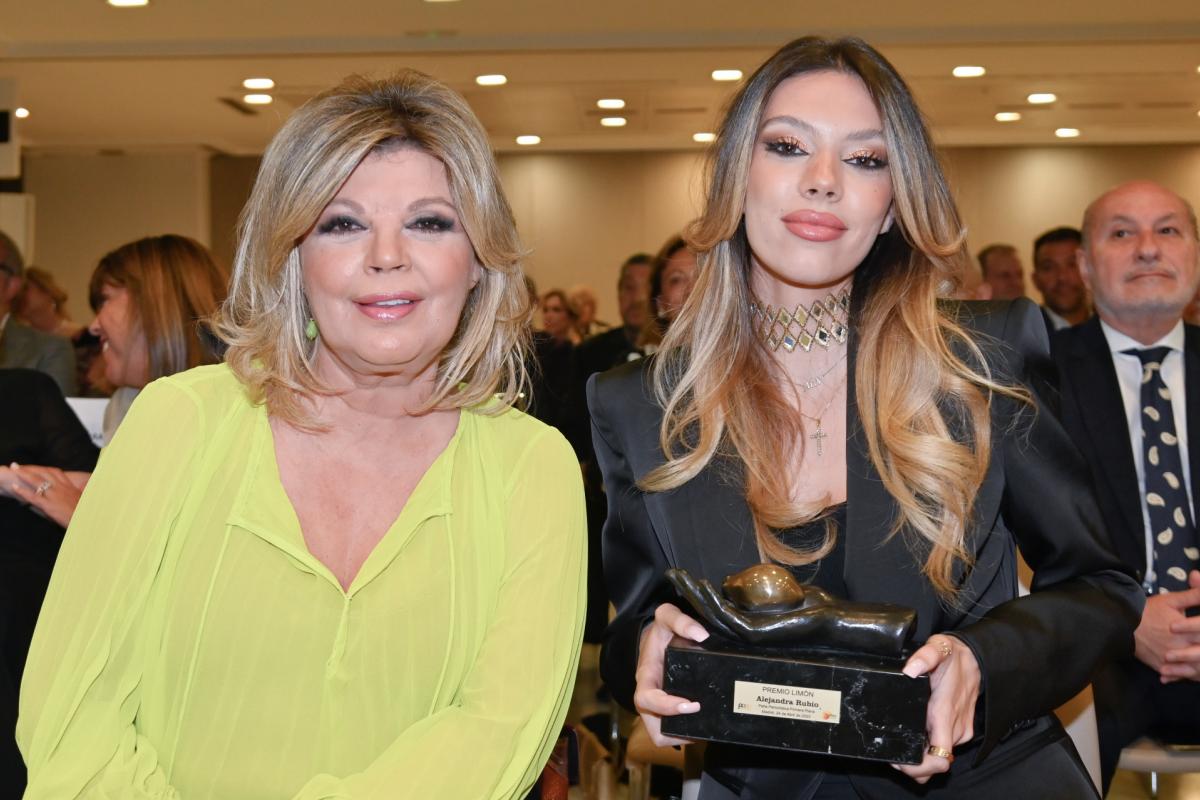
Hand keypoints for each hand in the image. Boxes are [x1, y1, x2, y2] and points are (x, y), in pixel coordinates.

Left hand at [5, 463, 87, 528]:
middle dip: (30, 468)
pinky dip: (22, 491)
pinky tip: (14, 487)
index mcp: (70, 487)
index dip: (44, 469)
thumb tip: (83, 489)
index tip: (37, 468)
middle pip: (44, 473)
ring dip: (23, 474)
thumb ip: (81, 493)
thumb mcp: (86, 500)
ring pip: (36, 481)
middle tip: (17, 465)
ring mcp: (54, 496)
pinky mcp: (49, 505)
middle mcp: (61, 488)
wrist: (88, 521)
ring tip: (14, 469)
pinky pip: (33, 496)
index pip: (56, 473)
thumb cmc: (88, 513)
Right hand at [633, 603, 707, 747]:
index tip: (693, 704)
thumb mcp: (665, 617)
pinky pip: (675, 733)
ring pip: (665, 737)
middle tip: (704, 720)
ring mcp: (658, 710)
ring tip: (708, 725)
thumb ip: (680, 620)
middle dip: (680, 733)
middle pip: (656, 731)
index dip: (667, 707)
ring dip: (686, 736)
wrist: (655, 641)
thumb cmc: (660, 633)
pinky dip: (689, 734)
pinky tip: (706, 722)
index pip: (647, 700)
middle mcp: (649, 700)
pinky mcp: (669, 714)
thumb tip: (702, 635)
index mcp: (646, 679)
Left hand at [893, 634, 980, 783]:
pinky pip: (944, 747)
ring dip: (921, 758)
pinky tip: (915, 736)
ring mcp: (960, 730)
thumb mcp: (938, 648)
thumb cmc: (954, 656)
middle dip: (914, 765)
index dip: (919, 767)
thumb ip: (925, 656)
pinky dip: (929, 748)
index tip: (900, 761)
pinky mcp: (962, 729)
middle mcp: (955, 727)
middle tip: (893, 755)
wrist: (978, 658)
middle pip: (936, 763)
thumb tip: (909, 669)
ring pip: (939, 757)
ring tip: (901, 745)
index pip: (939, 758)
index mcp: (945, 713)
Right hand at [1147, 571, 1199, 681]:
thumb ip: (1194, 595)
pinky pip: (1179, 677)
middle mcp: (1183, 649)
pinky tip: (1192, 674)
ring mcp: (1172, 661)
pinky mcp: (1162, 667)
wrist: (1121, 622)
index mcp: (1189, 632)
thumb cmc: (1148, 610)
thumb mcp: (1172, 600)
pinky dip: (1185, 676)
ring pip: (1194, 670)